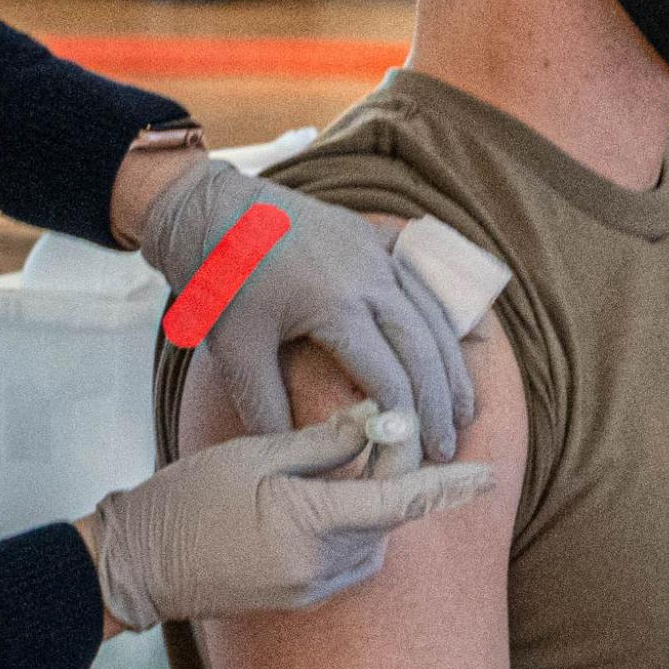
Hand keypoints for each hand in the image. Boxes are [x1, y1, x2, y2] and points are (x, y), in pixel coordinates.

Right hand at [85, 402, 495, 629]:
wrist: (140, 565)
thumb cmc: (190, 498)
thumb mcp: (255, 455)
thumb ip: (321, 443)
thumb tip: (372, 421)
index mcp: (311, 525)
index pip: (399, 501)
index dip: (447, 486)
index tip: (487, 473)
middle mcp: (321, 567)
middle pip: (388, 518)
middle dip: (392, 475)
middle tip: (375, 429)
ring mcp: (312, 590)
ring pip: (372, 539)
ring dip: (369, 503)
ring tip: (332, 464)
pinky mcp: (301, 600)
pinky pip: (348, 559)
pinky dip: (349, 528)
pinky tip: (318, 500)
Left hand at [139, 159, 474, 461]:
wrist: (205, 206)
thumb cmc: (217, 278)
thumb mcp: (236, 351)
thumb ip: (266, 409)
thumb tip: (295, 458)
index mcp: (337, 305)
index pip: (391, 378)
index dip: (406, 426)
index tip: (408, 462)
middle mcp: (370, 275)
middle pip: (424, 348)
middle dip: (440, 403)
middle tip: (446, 449)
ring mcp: (374, 250)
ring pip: (431, 314)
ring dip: (451, 365)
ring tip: (464, 409)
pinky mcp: (369, 237)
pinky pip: (420, 279)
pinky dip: (442, 316)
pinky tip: (456, 341)